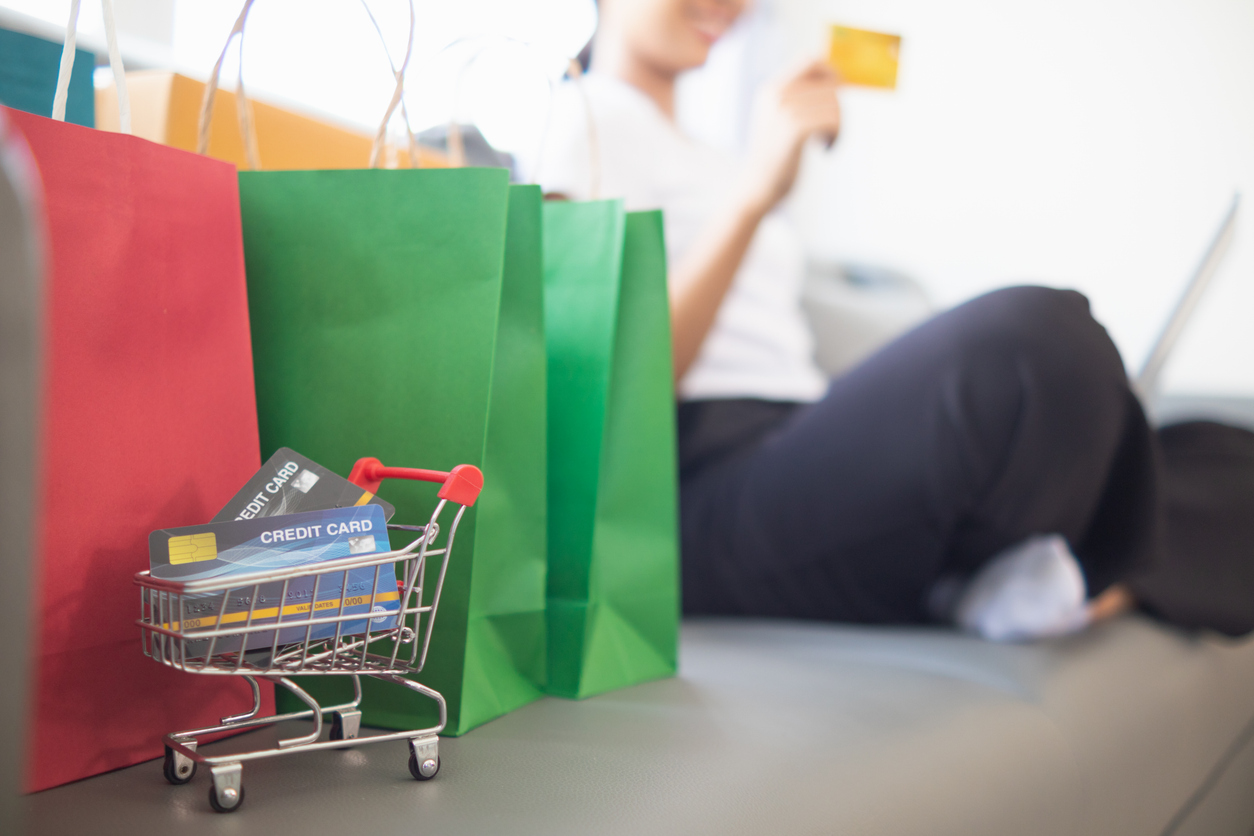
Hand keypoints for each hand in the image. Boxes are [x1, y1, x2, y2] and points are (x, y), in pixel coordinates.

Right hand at [738, 59, 841, 217]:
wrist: (757, 186)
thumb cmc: (775, 157)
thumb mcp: (779, 119)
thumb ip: (798, 98)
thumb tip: (837, 80)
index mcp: (771, 88)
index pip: (811, 60)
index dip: (831, 73)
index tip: (836, 95)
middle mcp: (776, 94)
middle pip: (830, 85)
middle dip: (838, 109)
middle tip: (830, 131)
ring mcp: (783, 109)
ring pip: (835, 104)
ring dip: (839, 125)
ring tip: (826, 141)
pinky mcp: (794, 128)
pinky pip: (833, 120)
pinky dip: (836, 135)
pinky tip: (826, 147)